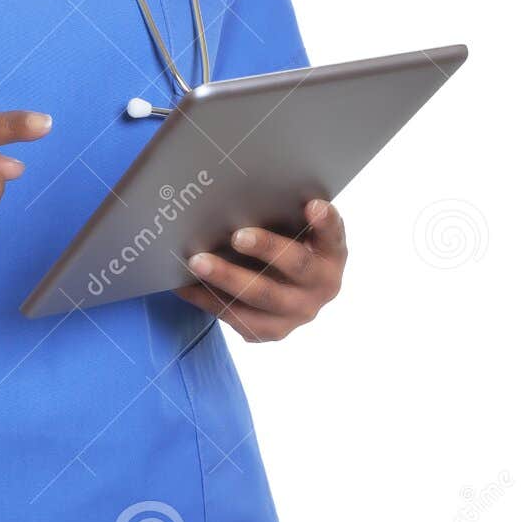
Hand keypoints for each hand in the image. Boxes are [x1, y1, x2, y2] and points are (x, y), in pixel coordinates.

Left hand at [175, 199, 346, 341]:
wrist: (287, 290)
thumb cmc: (286, 244)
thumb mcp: (295, 229)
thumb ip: (284, 213)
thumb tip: (241, 190)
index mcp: (332, 254)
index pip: (333, 235)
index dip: (325, 221)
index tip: (312, 205)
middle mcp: (323, 286)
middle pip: (296, 266)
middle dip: (265, 248)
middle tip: (237, 235)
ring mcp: (299, 312)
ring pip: (262, 297)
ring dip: (227, 278)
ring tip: (197, 262)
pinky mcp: (273, 331)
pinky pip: (239, 318)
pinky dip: (209, 300)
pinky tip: (186, 285)